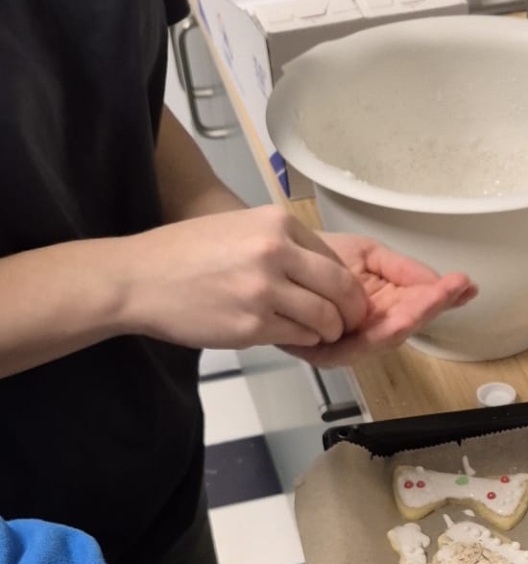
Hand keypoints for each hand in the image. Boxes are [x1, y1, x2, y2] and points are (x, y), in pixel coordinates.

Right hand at [122, 207, 368, 349]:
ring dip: (329, 331)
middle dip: (352, 311)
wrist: (140, 279)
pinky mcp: (252, 326)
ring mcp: (265, 291)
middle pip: (341, 289)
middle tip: (348, 322)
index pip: (334, 258)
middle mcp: (275, 253)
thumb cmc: (183, 255)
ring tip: (320, 333)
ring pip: (325, 318)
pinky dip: (303, 340)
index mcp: (276, 223)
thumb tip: (319, 271)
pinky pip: (298, 337)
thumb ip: (280, 244)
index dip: (345, 284)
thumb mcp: (238, 228)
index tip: (345, 297)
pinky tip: (291, 335)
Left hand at [285, 235, 475, 359]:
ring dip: (414, 318)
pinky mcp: (327, 352)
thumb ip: (402, 268)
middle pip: (409, 322)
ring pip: (389, 336)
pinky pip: (358, 347)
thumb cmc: (316, 259)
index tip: (464, 283)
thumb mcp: (367, 254)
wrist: (274, 261)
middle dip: (432, 305)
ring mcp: (351, 342)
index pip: (420, 302)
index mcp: (384, 304)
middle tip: (452, 289)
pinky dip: (379, 334)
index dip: (443, 295)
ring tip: (433, 300)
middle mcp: (371, 327)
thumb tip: (439, 281)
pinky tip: (398, 319)